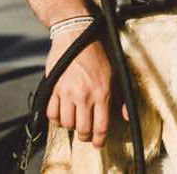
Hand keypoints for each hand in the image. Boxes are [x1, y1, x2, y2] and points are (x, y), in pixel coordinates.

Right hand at [45, 29, 116, 146]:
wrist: (76, 33)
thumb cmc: (98, 52)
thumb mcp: (116, 72)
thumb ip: (121, 96)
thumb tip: (125, 115)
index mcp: (102, 92)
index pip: (101, 127)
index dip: (99, 140)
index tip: (97, 143)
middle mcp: (84, 95)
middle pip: (82, 129)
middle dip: (85, 136)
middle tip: (85, 134)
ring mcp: (67, 92)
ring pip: (66, 124)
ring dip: (70, 126)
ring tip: (74, 121)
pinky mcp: (53, 87)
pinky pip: (51, 113)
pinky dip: (55, 118)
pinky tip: (61, 113)